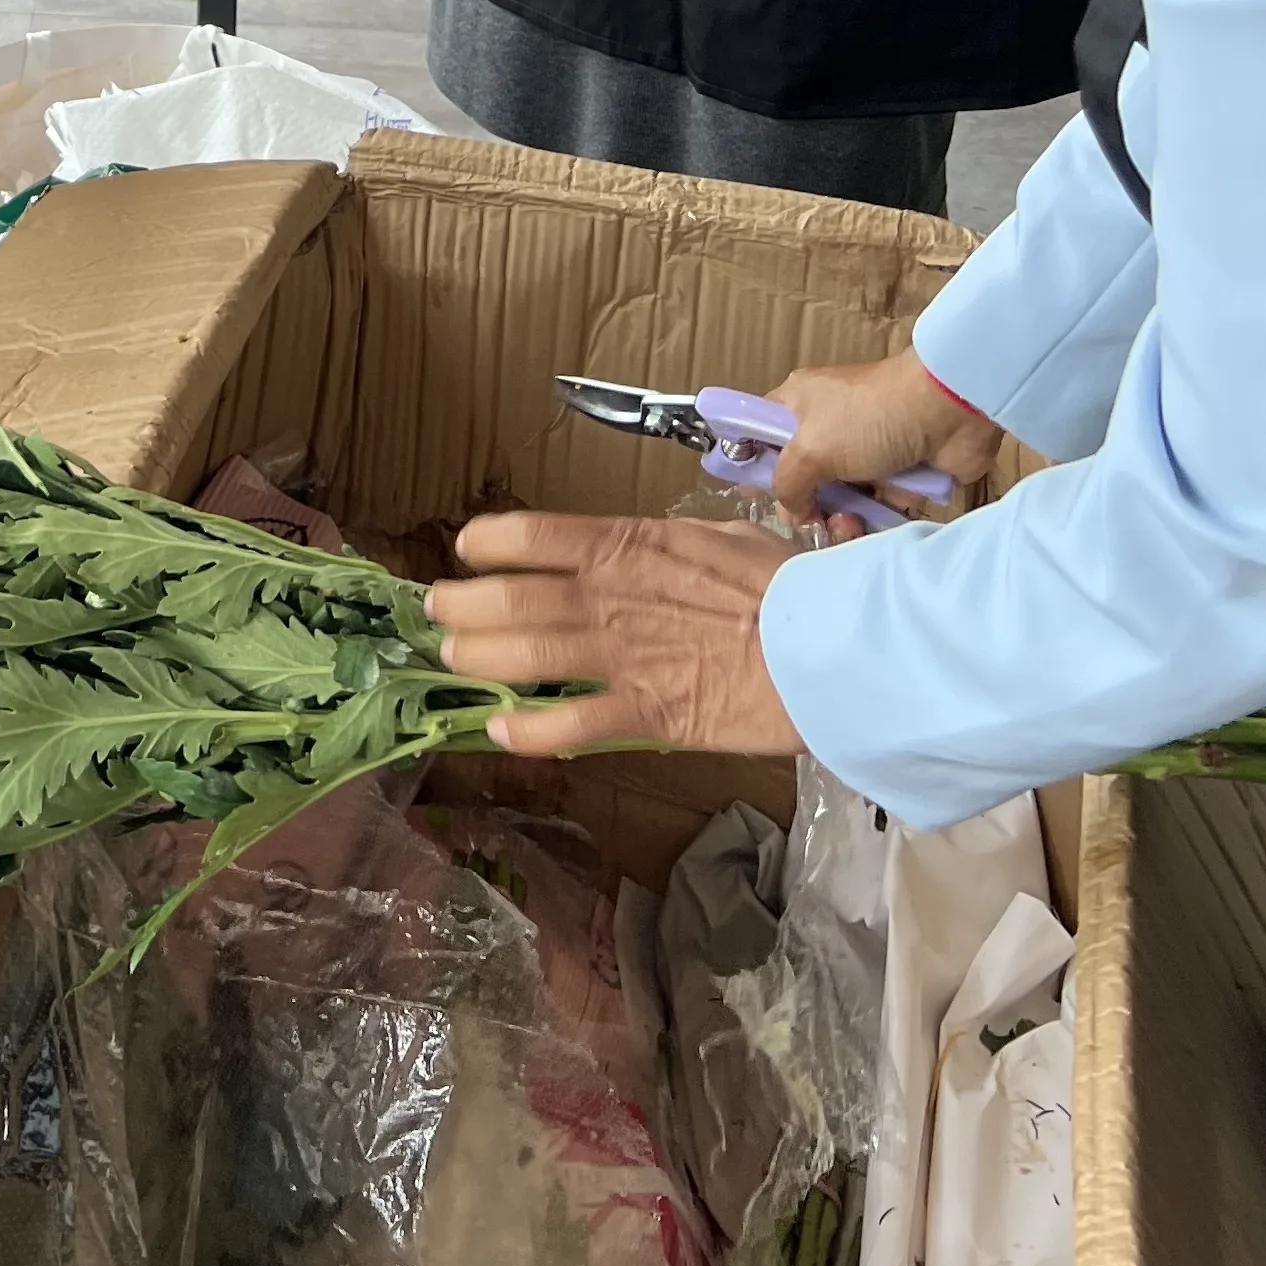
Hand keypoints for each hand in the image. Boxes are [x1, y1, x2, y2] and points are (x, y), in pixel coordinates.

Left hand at [428, 512, 802, 757]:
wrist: (827, 646)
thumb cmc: (789, 584)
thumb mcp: (725, 540)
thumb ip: (679, 546)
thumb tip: (667, 548)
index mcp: (628, 545)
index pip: (534, 535)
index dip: (488, 542)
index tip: (466, 550)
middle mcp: (609, 597)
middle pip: (511, 599)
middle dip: (463, 604)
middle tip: (437, 610)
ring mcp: (622, 656)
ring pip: (526, 658)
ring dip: (479, 658)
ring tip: (453, 658)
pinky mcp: (645, 713)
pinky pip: (570, 725)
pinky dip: (527, 730)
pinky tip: (498, 730)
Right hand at [763, 349, 1000, 526]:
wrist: (948, 413)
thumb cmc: (870, 418)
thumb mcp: (812, 447)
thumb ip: (787, 483)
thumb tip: (792, 512)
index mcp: (800, 403)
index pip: (763, 432)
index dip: (756, 464)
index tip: (757, 496)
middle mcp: (830, 426)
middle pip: (803, 476)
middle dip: (806, 505)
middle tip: (811, 521)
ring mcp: (865, 452)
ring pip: (840, 497)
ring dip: (842, 518)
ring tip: (850, 523)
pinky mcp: (897, 475)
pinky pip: (876, 506)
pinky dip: (875, 519)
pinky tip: (875, 523)